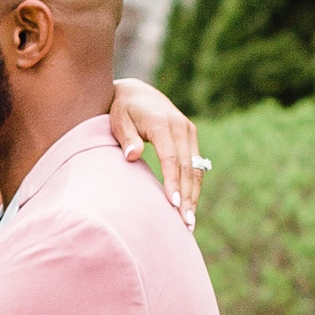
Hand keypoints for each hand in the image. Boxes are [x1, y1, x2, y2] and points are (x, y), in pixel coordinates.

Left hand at [108, 78, 203, 224]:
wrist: (136, 92)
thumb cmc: (122, 110)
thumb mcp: (118, 120)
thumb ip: (126, 138)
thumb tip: (132, 156)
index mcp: (162, 124)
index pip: (171, 158)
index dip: (174, 182)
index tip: (174, 204)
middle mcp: (181, 127)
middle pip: (188, 167)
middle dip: (188, 196)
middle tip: (186, 223)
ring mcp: (189, 131)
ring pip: (196, 168)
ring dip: (195, 195)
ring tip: (190, 221)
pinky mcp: (191, 136)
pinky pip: (196, 165)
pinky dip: (194, 185)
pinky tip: (190, 205)